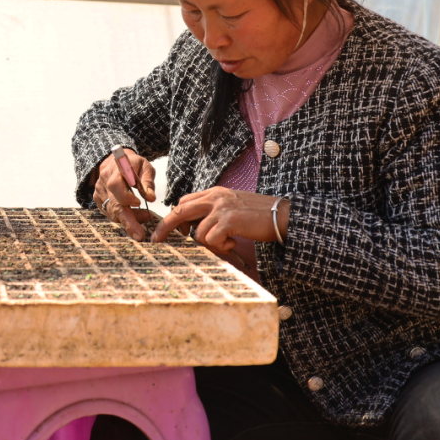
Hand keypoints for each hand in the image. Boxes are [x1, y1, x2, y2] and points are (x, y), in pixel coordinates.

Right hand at [92, 148, 156, 241]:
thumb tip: (151, 198)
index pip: (116, 186)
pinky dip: (123, 217)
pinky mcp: (98, 199)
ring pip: (113, 212)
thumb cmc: (132, 164)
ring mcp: (99, 192)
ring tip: (145, 216)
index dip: (126, 197)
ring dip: (130, 219)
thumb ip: (147, 181)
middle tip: (140, 235)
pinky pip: (110, 213)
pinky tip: (135, 214)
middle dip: (128, 222)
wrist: (114, 160)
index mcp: (115, 171)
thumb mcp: (144, 166)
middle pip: (113, 205)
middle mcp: (104, 182)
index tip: (139, 203)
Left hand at [151, 186, 288, 252]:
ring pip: (197, 232)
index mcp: (215, 193)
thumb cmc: (258, 215)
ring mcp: (222, 208)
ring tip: (227, 243)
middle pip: (180, 211)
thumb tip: (194, 227)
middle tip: (157, 240)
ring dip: (209, 244)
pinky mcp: (229, 220)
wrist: (282, 215)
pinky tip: (234, 243)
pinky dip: (221, 247)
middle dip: (165, 227)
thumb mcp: (232, 206)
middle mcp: (216, 197)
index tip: (168, 231)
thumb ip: (214, 211)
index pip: (185, 201)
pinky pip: (211, 239)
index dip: (174, 217)